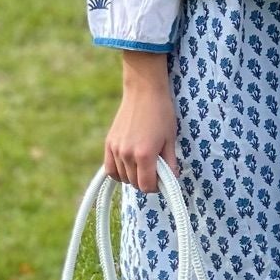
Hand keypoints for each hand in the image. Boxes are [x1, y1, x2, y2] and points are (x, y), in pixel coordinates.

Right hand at [104, 52, 177, 192]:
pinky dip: (118, 172)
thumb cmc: (161, 113)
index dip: (156, 187)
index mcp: (145, 154)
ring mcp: (116, 149)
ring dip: (133, 176)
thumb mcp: (170, 139)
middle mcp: (127, 154)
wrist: (144, 92)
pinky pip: (110, 168)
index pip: (146, 186)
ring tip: (143, 166)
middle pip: (134, 183)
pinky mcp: (109, 143)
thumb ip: (170, 163)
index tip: (161, 181)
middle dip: (146, 181)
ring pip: (122, 177)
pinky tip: (128, 167)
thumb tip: (170, 181)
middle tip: (155, 172)